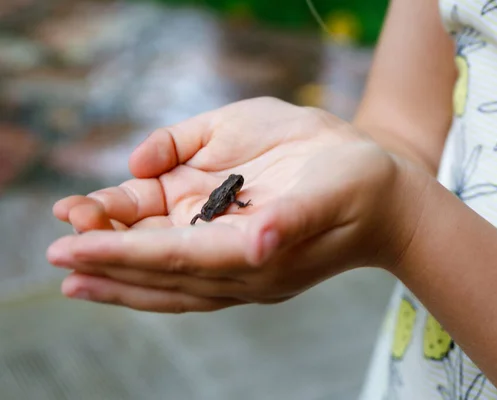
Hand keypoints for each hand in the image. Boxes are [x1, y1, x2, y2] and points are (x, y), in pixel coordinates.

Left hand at [47, 97, 427, 312]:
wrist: (382, 196)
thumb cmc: (358, 184)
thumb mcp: (335, 189)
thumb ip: (294, 218)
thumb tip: (256, 241)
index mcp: (260, 253)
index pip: (179, 257)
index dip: (125, 252)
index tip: (76, 245)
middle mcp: (241, 264)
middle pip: (162, 271)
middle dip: (108, 261)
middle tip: (57, 252)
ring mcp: (237, 258)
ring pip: (167, 274)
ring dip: (117, 267)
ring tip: (71, 261)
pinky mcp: (236, 244)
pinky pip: (181, 262)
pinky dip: (143, 262)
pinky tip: (114, 257)